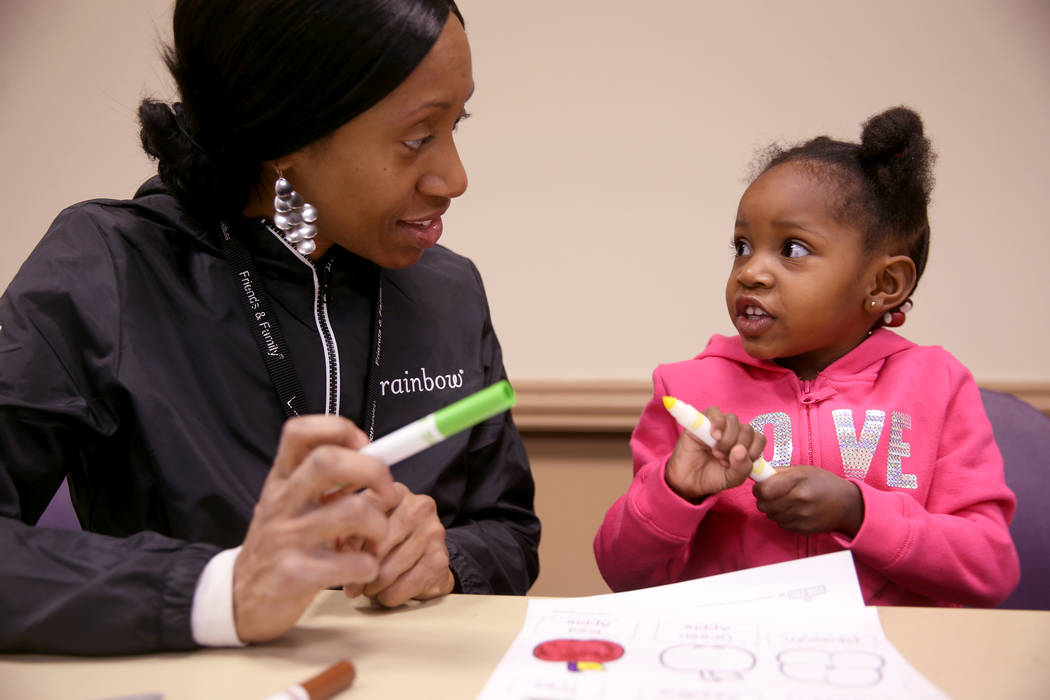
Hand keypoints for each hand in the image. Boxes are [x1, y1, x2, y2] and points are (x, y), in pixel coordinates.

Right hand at [233, 415, 398, 642]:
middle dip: (372, 470)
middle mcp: (281, 503)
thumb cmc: (280, 543)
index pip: (299, 432)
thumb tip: (372, 455)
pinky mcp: (294, 575)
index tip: (362, 445)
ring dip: (379, 525)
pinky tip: (362, 568)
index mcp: (280, 479)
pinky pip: (351, 563)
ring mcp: (285, 539)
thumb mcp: (291, 502)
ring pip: (352, 512)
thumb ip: (323, 479)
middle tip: (385, 491)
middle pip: (328, 461)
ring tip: (376, 537)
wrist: (241, 597)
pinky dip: (369, 565)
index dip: (337, 429)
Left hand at [342, 482, 454, 606]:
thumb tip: (333, 550)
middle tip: (351, 586)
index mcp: (395, 492)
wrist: (429, 563)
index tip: (341, 559)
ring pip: (389, 567)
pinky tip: (386, 596)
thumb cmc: (388, 545)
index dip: (349, 540)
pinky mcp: (441, 557)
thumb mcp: (365, 530)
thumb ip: (346, 532)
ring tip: (368, 591)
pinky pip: (406, 584)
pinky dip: (390, 596)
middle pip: (378, 542)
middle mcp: (418, 506)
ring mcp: (433, 530)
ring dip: (374, 587)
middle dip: (361, 568)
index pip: (366, 512)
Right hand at [664, 406, 766, 501]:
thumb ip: (742, 467)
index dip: (753, 451)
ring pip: (733, 420)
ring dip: (727, 439)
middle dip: (738, 447)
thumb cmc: (712, 477)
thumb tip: (741, 449)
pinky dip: (717, 423)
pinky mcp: (703, 420)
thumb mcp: (733, 478)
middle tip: (724, 460)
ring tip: (716, 453)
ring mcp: (719, 426)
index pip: (759, 439)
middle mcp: (734, 433)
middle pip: (747, 429)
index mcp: (745, 445)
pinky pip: (715, 412)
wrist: (688, 481)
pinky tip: (714, 436)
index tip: (739, 464)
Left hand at [752, 465, 863, 535]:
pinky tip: (794, 512)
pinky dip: (783, 519)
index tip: (762, 486)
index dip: (759, 488)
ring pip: (771, 516)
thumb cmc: (823, 483)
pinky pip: (781, 525)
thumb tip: (758, 475)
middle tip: (772, 495)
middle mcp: (799, 499)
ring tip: (786, 502)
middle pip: (764, 505)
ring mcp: (802, 516)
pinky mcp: (804, 529)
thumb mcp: (803, 470)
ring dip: (773, 510)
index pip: (764, 490)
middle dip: (764, 500)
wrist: (846, 503)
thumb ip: (779, 473)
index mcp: (797, 480)